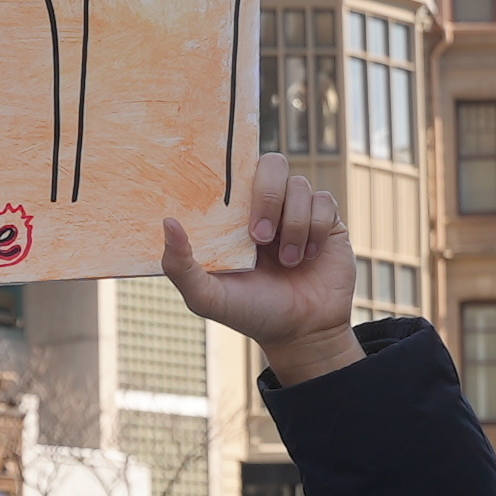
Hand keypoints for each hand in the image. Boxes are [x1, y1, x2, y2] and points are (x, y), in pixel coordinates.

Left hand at [169, 155, 362, 384]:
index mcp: (234, 215)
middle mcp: (266, 206)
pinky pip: (324, 202)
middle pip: (271, 163)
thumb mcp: (207, 296)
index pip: (234, 171)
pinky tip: (308, 256)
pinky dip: (314, 229)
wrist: (302, 332)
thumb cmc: (250, 312)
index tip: (229, 196)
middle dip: (266, 197)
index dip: (234, 169)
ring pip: (299, 185)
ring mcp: (297, 210)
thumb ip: (180, 266)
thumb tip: (167, 222)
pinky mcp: (327, 220)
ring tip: (287, 262)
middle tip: (260, 237)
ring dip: (293, 225)